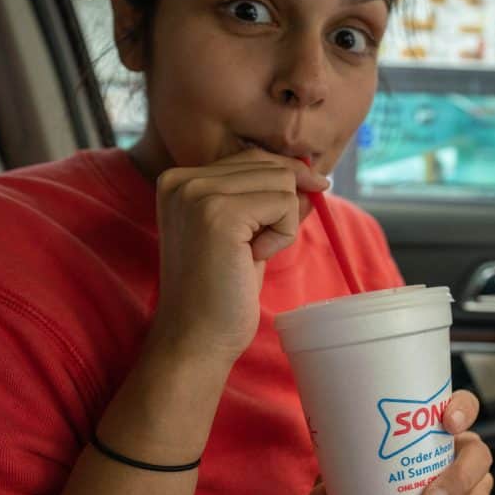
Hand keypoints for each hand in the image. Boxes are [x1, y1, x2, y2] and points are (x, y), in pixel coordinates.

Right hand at [147, 148, 328, 364]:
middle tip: (257, 248)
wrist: (197, 337)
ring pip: (282, 182)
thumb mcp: (248, 234)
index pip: (252, 157)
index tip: (310, 196)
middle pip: (269, 164)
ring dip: (283, 222)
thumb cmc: (223, 291)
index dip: (286, 179)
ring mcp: (197, 194)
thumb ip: (270, 201)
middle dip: (283, 205)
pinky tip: (254, 258)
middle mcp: (182, 179)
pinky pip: (284, 204)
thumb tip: (314, 179)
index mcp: (180, 180)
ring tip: (252, 254)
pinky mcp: (218, 213)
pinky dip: (283, 235)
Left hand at [306, 390, 492, 494]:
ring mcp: (472, 491)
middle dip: (457, 483)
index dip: (463, 410)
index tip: (446, 423)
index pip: (467, 407)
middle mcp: (466, 457)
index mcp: (445, 429)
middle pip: (477, 461)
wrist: (398, 494)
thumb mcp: (362, 464)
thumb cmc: (383, 464)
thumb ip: (341, 476)